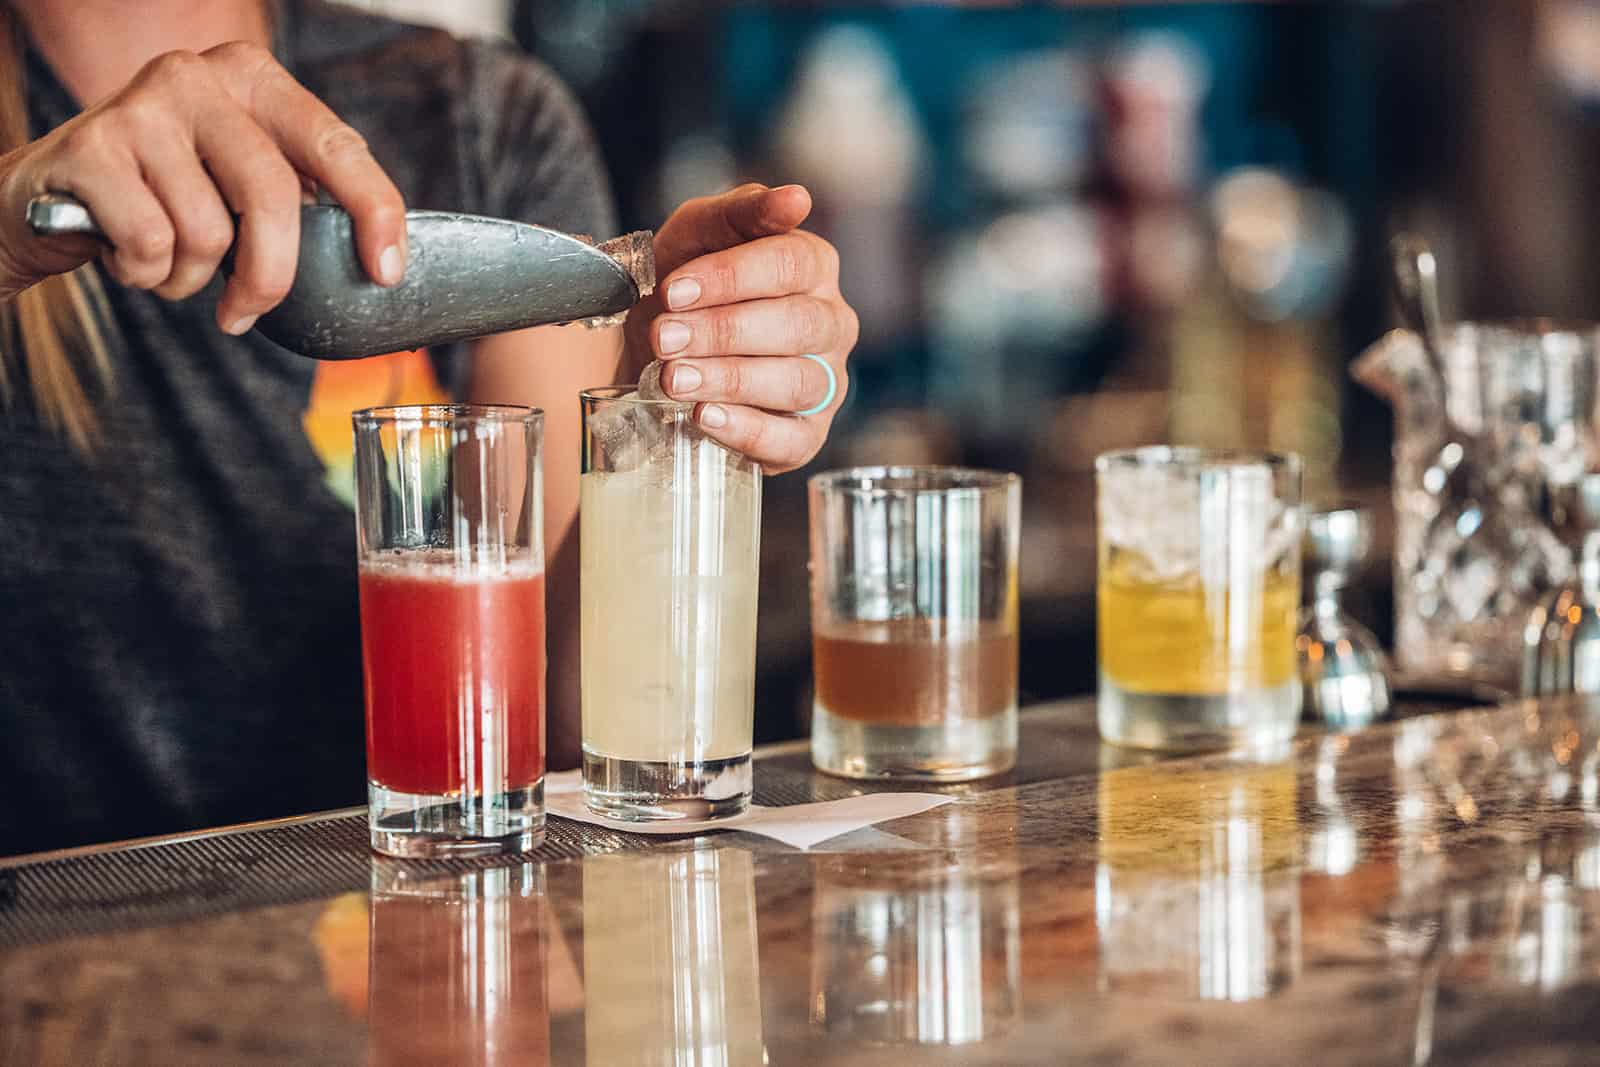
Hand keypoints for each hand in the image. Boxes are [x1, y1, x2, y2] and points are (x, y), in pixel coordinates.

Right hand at [0, 42, 405, 333]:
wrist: (46, 197)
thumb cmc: (163, 197)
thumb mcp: (238, 183)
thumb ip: (298, 198)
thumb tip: (377, 262)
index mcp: (253, 79)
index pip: (337, 145)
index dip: (374, 211)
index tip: (387, 272)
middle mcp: (198, 77)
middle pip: (273, 194)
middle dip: (270, 274)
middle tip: (248, 312)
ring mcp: (141, 106)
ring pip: (209, 231)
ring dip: (189, 275)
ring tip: (163, 258)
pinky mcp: (91, 146)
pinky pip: (152, 245)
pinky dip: (145, 273)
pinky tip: (123, 251)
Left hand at [624, 183, 856, 473]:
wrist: (655, 346)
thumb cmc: (687, 285)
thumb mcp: (698, 235)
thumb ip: (740, 211)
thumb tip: (796, 199)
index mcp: (814, 266)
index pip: (791, 264)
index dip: (731, 277)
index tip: (674, 290)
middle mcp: (831, 324)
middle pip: (796, 325)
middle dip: (722, 331)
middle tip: (663, 338)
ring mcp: (826, 383)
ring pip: (796, 382)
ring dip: (729, 380)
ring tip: (673, 379)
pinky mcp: (807, 436)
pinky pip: (793, 440)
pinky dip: (748, 430)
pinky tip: (705, 418)